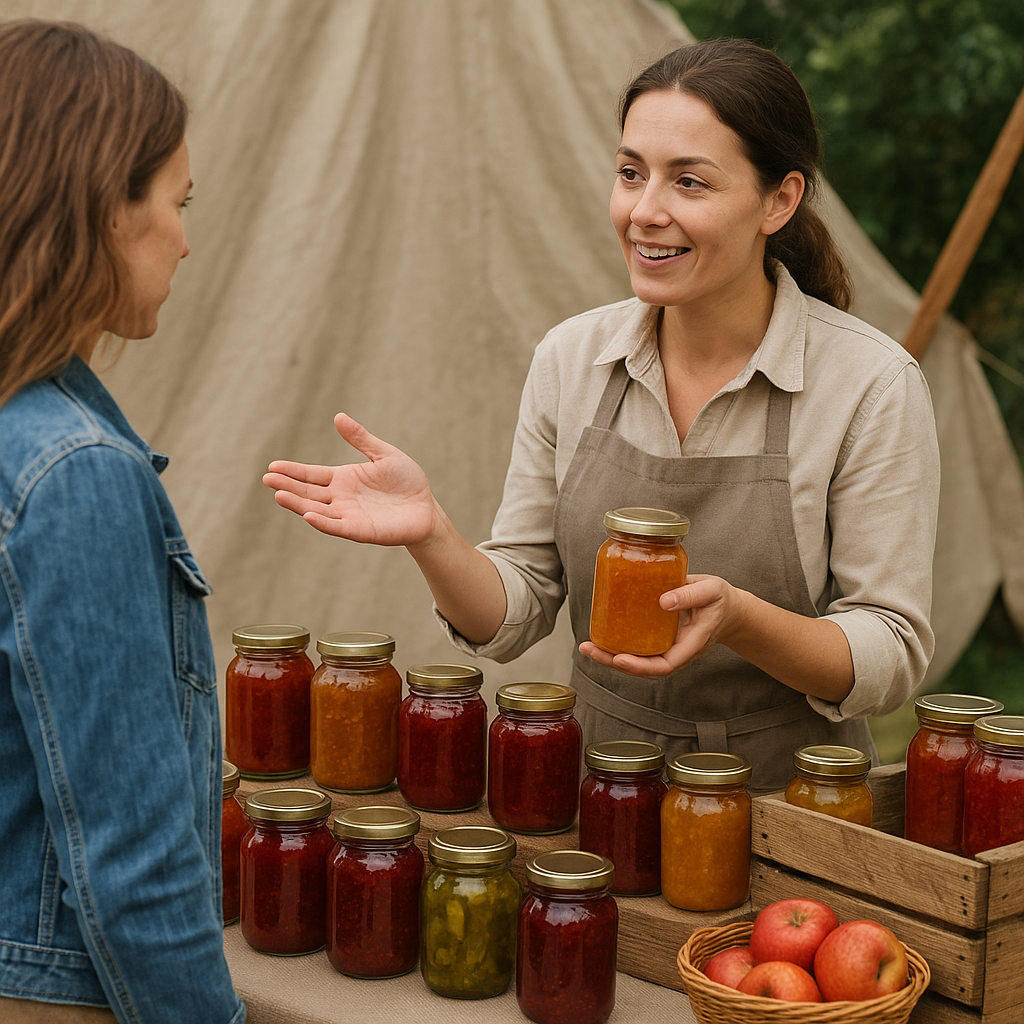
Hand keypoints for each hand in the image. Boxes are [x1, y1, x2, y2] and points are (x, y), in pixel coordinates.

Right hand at [262, 413, 437, 545]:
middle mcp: (341, 498)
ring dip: (298, 504)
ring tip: (279, 495)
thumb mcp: (383, 455)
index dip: (293, 471)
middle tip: (267, 478)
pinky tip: (308, 515)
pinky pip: (337, 527)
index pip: (312, 475)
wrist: (427, 509)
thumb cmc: (407, 482)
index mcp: (343, 479)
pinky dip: (322, 522)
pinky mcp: (360, 530)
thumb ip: (361, 439)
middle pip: (308, 492)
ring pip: (317, 510)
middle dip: (288, 486)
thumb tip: (338, 417)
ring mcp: (348, 515)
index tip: (272, 467)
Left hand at [579, 575, 736, 677]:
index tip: (620, 659)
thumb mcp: (711, 591)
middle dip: (615, 663)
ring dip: (611, 655)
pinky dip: (618, 641)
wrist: (727, 606)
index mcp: (691, 645)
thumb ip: (690, 595)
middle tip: (590, 649)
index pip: (665, 665)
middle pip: (644, 667)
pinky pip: (637, 643)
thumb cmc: (720, 599)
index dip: (640, 667)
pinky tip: (602, 632)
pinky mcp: (658, 635)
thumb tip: (663, 601)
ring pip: (637, 658)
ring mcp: (666, 645)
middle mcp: (675, 650)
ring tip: (588, 645)